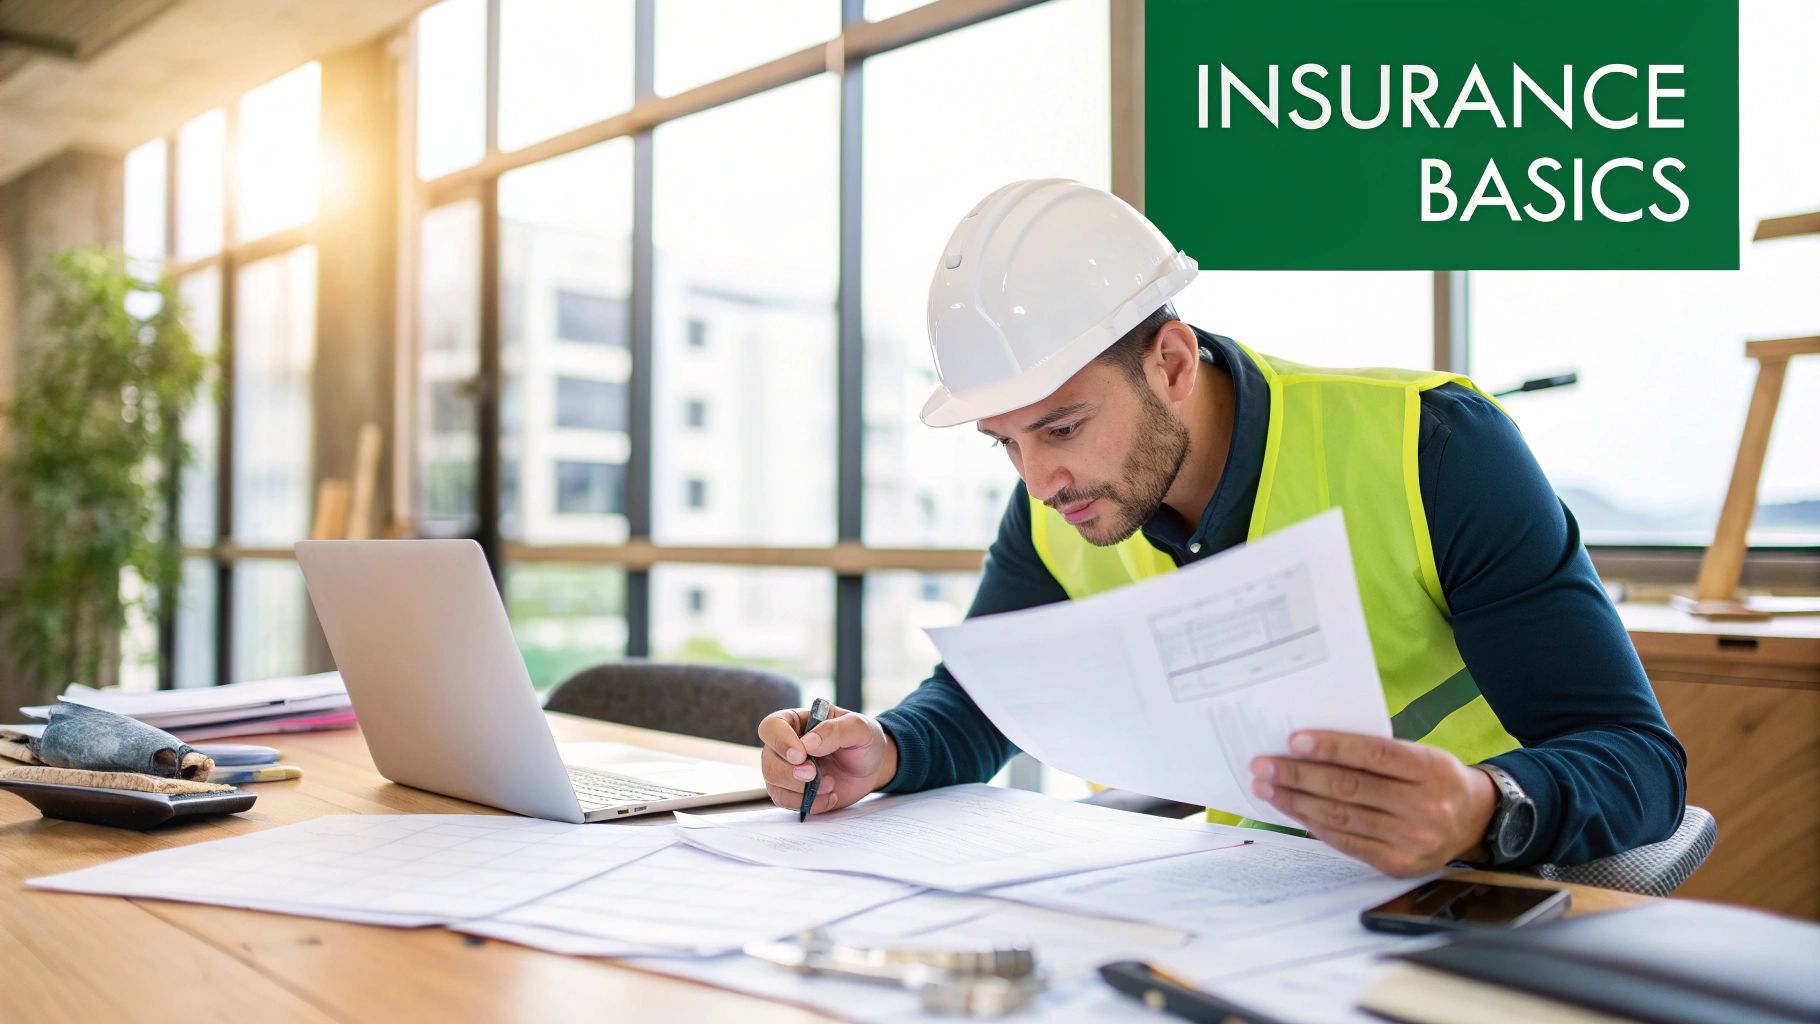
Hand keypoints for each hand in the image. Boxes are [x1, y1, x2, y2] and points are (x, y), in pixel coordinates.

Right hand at [756, 705, 897, 814]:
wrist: (872, 767)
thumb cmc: (863, 741)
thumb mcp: (859, 728)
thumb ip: (835, 730)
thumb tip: (808, 743)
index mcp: (796, 721)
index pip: (772, 727)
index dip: (781, 742)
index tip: (801, 755)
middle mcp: (785, 745)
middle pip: (768, 761)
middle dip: (791, 773)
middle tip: (815, 774)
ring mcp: (787, 769)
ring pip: (773, 784)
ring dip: (801, 790)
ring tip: (830, 785)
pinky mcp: (793, 792)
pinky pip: (786, 802)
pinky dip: (809, 803)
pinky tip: (829, 797)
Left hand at [1249, 730, 1497, 876]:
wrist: (1475, 821)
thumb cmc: (1435, 779)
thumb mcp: (1421, 755)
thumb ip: (1376, 754)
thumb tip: (1310, 748)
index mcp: (1431, 769)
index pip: (1373, 755)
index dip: (1332, 748)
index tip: (1293, 741)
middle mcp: (1425, 807)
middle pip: (1350, 788)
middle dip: (1299, 775)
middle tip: (1263, 765)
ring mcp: (1413, 840)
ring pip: (1342, 817)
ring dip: (1297, 801)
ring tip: (1267, 787)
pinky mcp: (1398, 865)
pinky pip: (1346, 843)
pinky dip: (1315, 825)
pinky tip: (1293, 810)